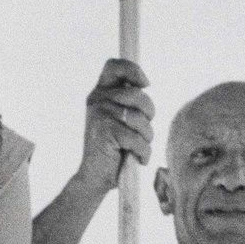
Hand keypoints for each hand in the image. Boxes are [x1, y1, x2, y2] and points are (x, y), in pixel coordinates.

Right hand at [74, 59, 153, 194]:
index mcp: (100, 93)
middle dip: (149, 115)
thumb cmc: (113, 149)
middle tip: (144, 131)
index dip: (133, 70)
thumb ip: (128, 101)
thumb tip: (144, 85)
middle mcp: (97, 100)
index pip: (114, 66)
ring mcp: (100, 115)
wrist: (95, 177)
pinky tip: (138, 159)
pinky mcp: (105, 132)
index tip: (145, 84)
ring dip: (146, 138)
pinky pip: (137, 138)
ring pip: (140, 119)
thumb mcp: (120, 119)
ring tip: (138, 148)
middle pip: (138, 94)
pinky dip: (143, 153)